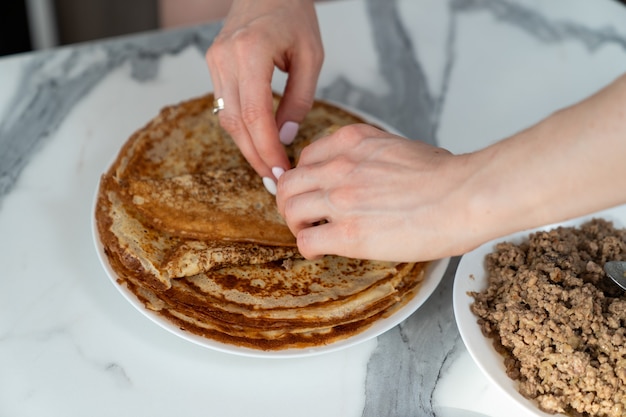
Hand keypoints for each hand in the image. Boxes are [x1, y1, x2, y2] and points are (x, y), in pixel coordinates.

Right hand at [205, 0, 322, 180]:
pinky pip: (224, 106)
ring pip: (227, 118)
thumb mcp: (311, 56)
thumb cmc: (293, 13)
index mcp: (251, 52)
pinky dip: (241, 128)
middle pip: (236, 123)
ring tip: (267, 166)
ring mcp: (214, 61)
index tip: (281, 171)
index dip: (267, 149)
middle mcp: (225, 58)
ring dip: (247, 146)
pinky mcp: (213, 65)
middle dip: (256, 156)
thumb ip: (300, 99)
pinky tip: (257, 142)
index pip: (256, 115)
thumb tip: (285, 138)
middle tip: (274, 180)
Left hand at [276, 124, 476, 260]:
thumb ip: (375, 154)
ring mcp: (341, 199)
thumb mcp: (402, 146)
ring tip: (309, 234)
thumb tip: (372, 172)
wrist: (464, 196)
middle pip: (289, 183)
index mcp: (352, 141)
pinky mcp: (348, 234)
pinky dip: (307, 248)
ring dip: (295, 225)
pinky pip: (306, 240)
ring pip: (290, 209)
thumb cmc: (446, 175)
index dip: (305, 179)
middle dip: (289, 201)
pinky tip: (319, 252)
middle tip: (301, 216)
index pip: (306, 157)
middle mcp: (339, 166)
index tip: (312, 192)